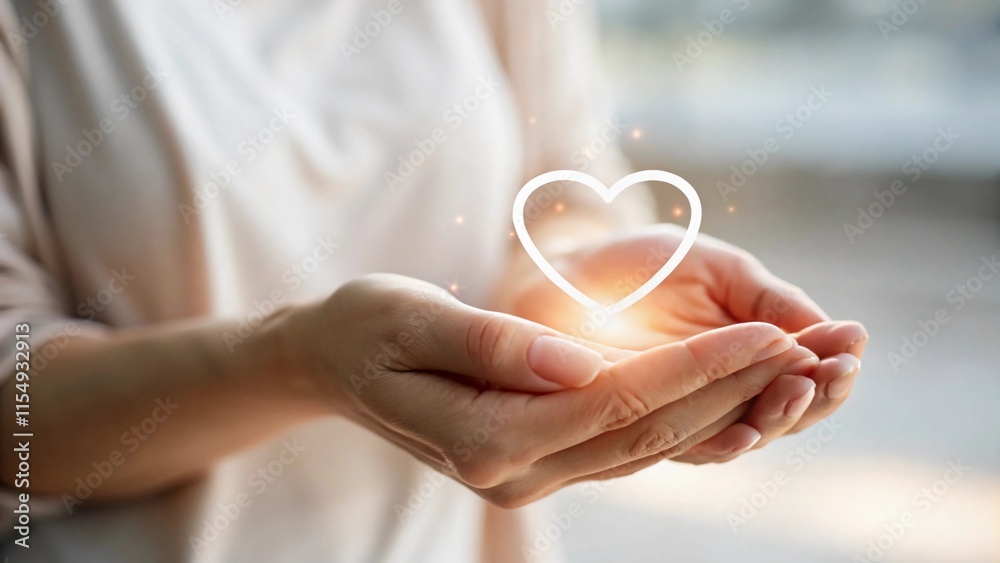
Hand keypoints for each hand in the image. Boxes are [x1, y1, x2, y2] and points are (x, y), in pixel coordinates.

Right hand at [285, 273, 817, 505]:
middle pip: (642, 431)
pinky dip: (681, 414)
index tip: (767, 329)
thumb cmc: (364, 328)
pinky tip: (725, 385)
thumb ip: (491, 344)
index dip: (694, 365)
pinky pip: (623, 445)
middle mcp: (511, 473)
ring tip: (785, 361)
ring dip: (718, 404)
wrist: (332, 365)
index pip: (611, 402)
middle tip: (805, 343)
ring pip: (643, 444)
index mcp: (481, 438)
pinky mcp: (536, 463)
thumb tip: (577, 360)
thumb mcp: (410, 319)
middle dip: (729, 386)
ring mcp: (525, 476)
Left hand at [503, 224, 867, 461]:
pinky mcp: (640, 427)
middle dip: (818, 393)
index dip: (833, 361)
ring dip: (779, 415)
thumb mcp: (717, 268)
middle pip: (786, 413)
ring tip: (799, 386)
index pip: (805, 373)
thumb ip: (768, 299)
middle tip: (835, 369)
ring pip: (745, 433)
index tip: (853, 339)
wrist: (566, 271)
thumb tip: (829, 331)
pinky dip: (722, 438)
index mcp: (749, 356)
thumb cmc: (643, 266)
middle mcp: (723, 394)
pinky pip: (687, 445)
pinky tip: (745, 426)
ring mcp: (684, 413)